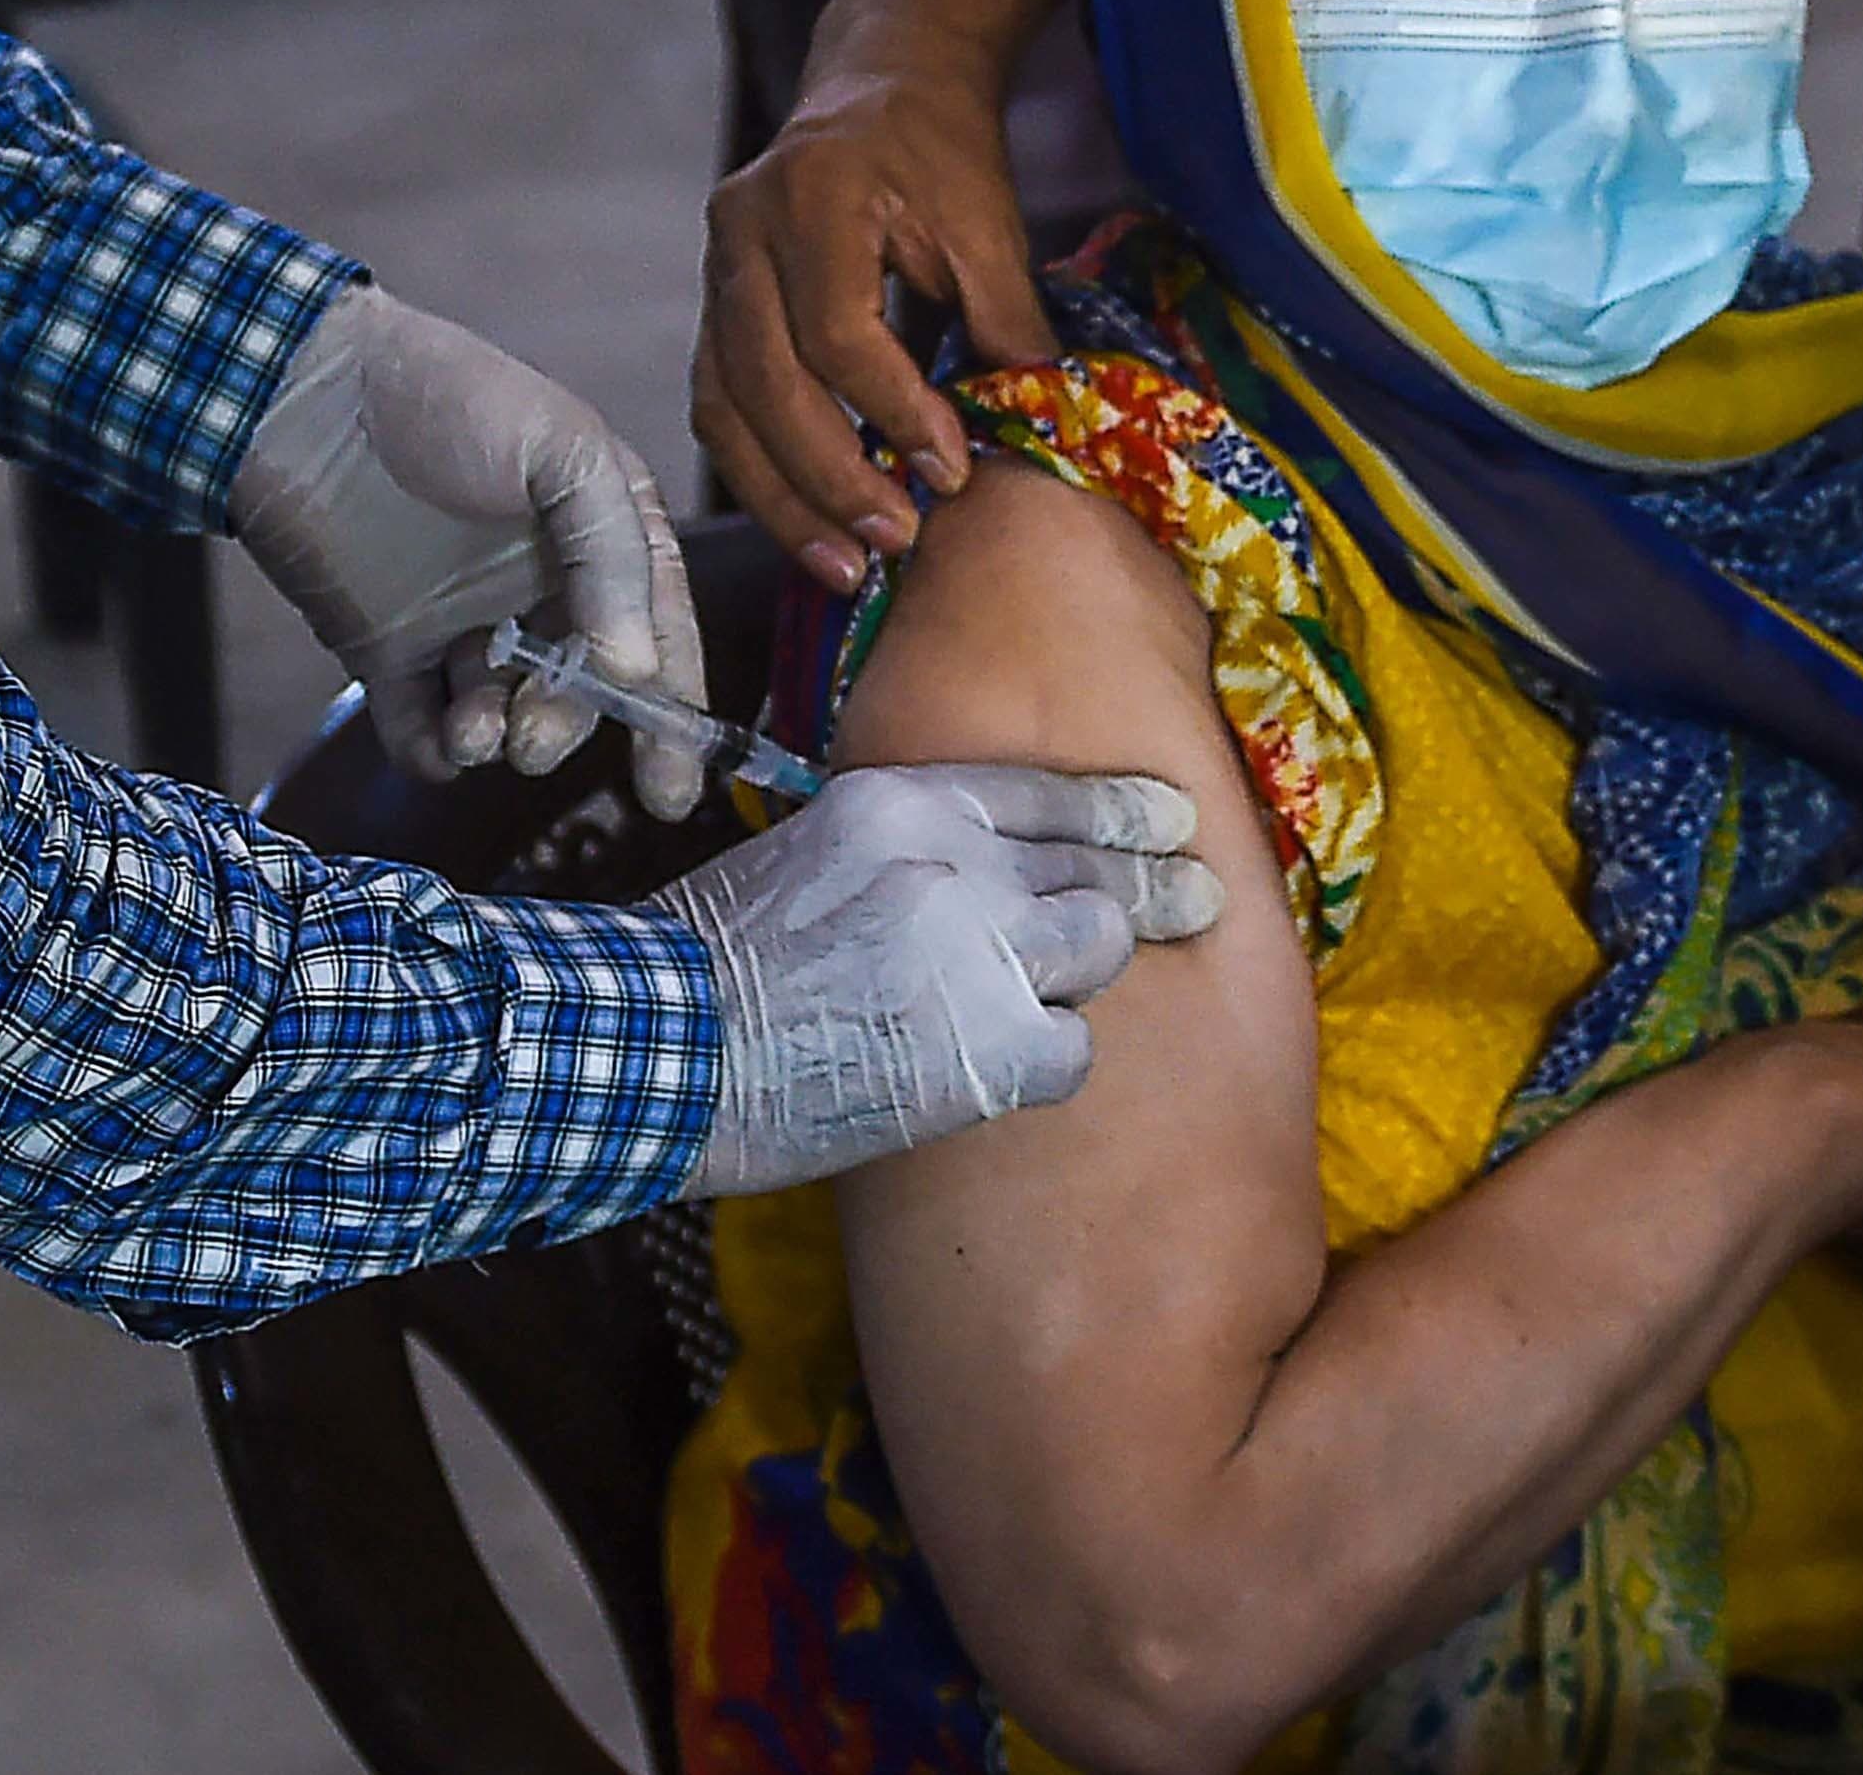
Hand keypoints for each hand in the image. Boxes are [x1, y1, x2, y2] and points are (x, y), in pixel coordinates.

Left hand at [232, 284, 704, 818]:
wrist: (301, 393)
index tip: (670, 787)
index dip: (672, 714)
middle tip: (536, 739)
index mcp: (603, 537)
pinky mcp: (389, 648)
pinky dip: (429, 750)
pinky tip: (431, 742)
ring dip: (496, 737)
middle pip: (581, 690)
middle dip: (567, 724)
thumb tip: (634, 670)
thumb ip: (613, 557)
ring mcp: (466, 621)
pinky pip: (419, 725)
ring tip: (473, 728)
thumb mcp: (563, 449)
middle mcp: (542, 588)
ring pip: (503, 714)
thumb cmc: (447, 398)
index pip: (658, 637)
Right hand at [655, 763, 1224, 1199]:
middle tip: (1200, 897)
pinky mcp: (987, 1047)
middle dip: (1157, 883)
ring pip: (1096, 947)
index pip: (1046, 792)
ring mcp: (977, 953)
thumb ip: (909, 846)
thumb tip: (988, 863)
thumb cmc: (713, 957)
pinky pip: (1072, 1049)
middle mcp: (955, 865)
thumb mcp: (812, 851)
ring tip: (1022, 1009)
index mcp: (904, 802)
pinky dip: (1042, 1064)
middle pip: (1095, 866)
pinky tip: (990, 1070)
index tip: (1171, 816)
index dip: (1121, 807)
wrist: (662, 1049)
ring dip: (1071, 980)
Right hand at [693, 24, 1061, 595]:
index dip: (891, 411)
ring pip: (725, 408)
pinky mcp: (713, 310)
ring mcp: (714, 271)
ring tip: (844, 568)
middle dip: (830, 478)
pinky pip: (719, 407)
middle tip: (895, 541)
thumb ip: (1006, 317)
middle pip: (766, 382)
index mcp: (811, 194)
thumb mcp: (987, 220)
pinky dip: (761, 474)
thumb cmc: (938, 150)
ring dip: (782, 500)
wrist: (879, 84)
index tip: (949, 471)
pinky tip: (810, 526)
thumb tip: (1036, 425)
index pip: (837, 330)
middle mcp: (740, 232)